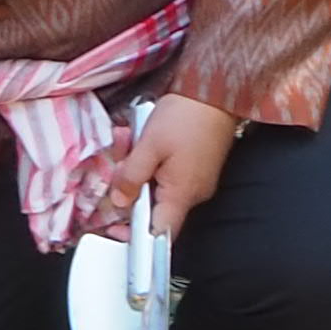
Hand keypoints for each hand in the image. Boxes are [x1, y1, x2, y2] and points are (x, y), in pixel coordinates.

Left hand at [97, 93, 241, 241]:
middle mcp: (194, 194)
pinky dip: (151, 163)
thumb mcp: (148, 146)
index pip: (160, 233)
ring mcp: (197, 181)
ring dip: (138, 171)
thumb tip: (119, 202)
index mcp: (182, 194)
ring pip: (159, 188)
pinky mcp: (197, 167)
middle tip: (118, 165)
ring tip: (129, 140)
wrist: (215, 92)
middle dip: (130, 190)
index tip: (115, 231)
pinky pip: (168, 175)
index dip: (136, 237)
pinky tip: (142, 141)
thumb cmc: (185, 117)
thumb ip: (131, 177)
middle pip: (155, 209)